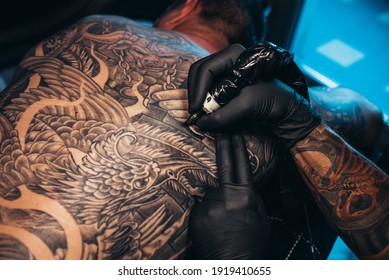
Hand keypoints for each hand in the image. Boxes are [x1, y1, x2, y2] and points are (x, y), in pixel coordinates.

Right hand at [188, 44, 320, 147]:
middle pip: (200, 73)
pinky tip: (209, 111)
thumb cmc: (272, 100)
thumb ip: (222, 115)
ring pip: (202, 80)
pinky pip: (209, 87)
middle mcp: (228, 58)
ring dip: (200, 97)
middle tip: (195, 112)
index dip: (197, 90)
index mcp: (234, 55)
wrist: (287, 107)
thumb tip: (200, 122)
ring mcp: (227, 69)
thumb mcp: (246, 106)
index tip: (196, 110)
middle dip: (195, 93)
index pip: (205, 70)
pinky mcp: (228, 81)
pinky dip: (206, 100)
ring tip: (202, 114)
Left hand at [188, 133, 268, 259]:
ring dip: (216, 201)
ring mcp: (208, 205)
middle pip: (223, 170)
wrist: (232, 264)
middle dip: (222, 146)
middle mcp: (225, 197)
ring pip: (211, 194)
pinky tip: (213, 227)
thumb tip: (243, 183)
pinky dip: (206, 213)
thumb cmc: (251, 243)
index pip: (240, 165)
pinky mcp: (195, 215)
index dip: (237, 146)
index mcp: (245, 196)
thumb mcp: (260, 218)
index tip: (233, 132)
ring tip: (223, 222)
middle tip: (220, 131)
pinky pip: (201, 207)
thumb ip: (251, 197)